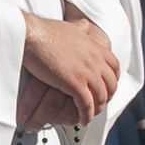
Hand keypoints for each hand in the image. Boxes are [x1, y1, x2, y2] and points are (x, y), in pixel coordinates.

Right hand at [19, 11, 118, 125]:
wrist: (31, 35)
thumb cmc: (44, 31)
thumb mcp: (70, 28)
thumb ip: (80, 30)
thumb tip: (84, 25)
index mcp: (94, 47)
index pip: (114, 65)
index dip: (113, 78)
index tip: (108, 85)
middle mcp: (95, 59)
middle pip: (111, 84)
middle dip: (107, 96)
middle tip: (100, 102)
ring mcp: (87, 72)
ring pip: (100, 96)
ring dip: (97, 108)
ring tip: (91, 115)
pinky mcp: (75, 84)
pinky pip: (87, 105)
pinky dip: (87, 115)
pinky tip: (83, 120)